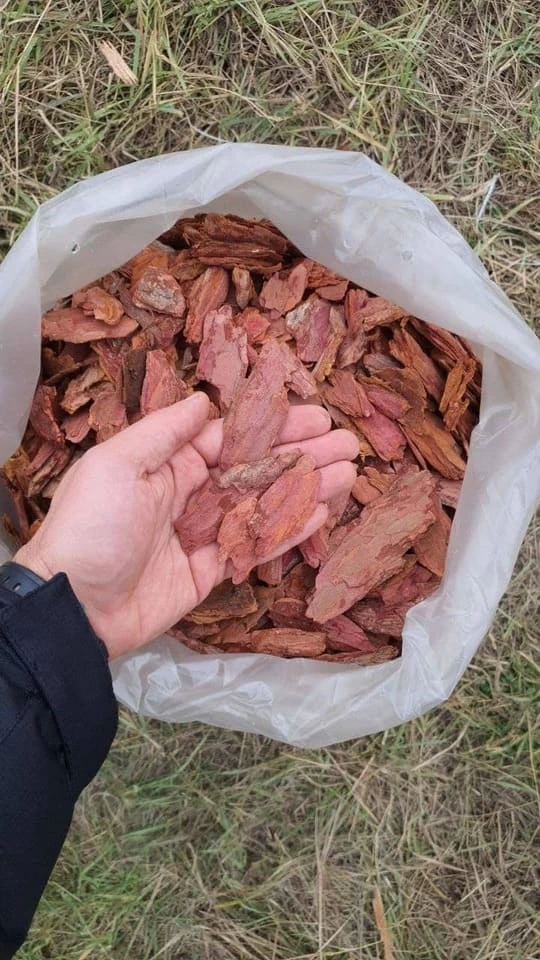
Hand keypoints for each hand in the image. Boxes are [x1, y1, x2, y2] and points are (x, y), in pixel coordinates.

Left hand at [16, 393, 357, 658]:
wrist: (75, 606)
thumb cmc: (92, 526)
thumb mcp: (118, 464)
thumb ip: (165, 432)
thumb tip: (203, 401)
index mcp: (169, 463)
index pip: (234, 437)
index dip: (277, 426)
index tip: (317, 416)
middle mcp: (191, 493)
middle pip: (257, 468)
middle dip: (303, 454)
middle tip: (347, 444)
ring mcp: (204, 533)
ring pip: (265, 504)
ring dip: (307, 488)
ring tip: (349, 474)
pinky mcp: (210, 571)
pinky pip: (255, 545)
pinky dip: (289, 529)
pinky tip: (324, 513)